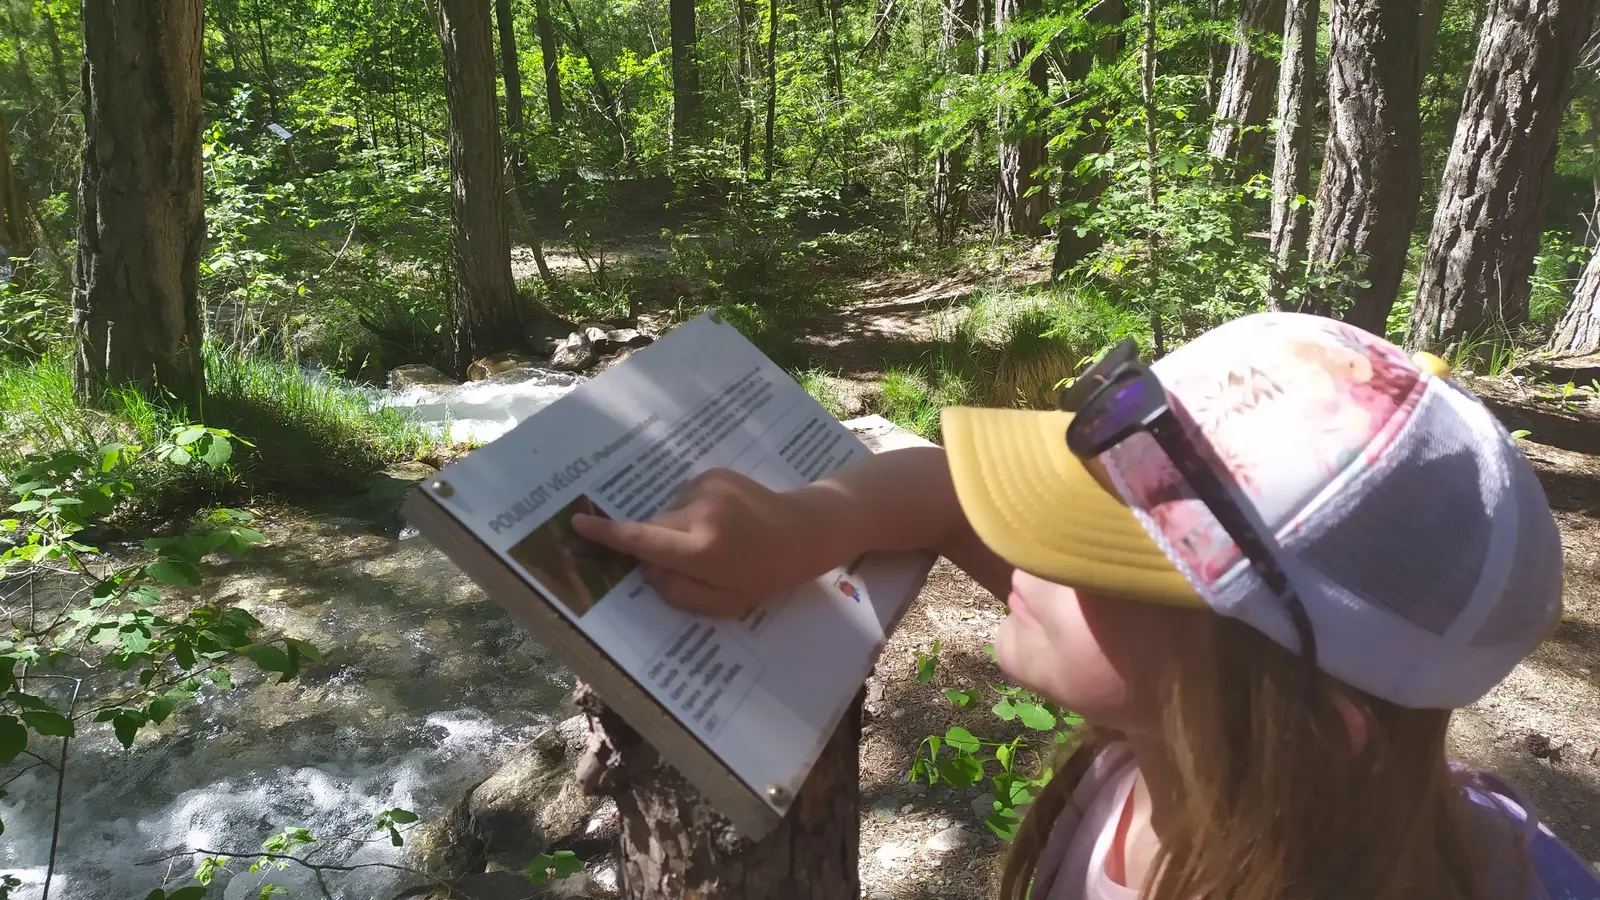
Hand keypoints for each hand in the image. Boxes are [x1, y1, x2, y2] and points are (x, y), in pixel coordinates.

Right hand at [570, 469, 835, 615]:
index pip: (643, 541)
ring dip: (678, 528)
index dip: (608, 535)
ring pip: (667, 513)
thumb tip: (647, 568)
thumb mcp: (725, 602)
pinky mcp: (712, 473)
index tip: (577, 524)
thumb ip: (679, 592)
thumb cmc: (766, 573)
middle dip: (658, 544)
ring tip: (717, 539)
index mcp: (702, 550)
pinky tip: (723, 521)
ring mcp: (706, 488)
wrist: (805, 529)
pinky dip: (692, 512)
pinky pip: (683, 498)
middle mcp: (699, 513)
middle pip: (652, 528)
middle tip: (692, 561)